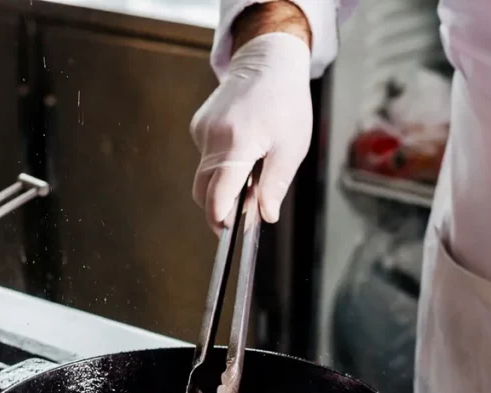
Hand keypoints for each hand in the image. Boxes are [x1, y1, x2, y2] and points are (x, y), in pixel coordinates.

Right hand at [190, 32, 311, 227]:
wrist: (268, 63)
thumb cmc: (285, 102)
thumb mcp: (291, 147)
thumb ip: (275, 185)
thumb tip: (265, 215)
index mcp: (237, 143)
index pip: (217, 194)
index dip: (221, 218)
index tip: (229, 231)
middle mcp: (212, 137)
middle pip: (202, 190)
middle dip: (219, 208)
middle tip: (243, 213)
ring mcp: (202, 130)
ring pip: (204, 174)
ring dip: (222, 185)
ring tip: (251, 176)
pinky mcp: (198, 126)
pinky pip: (205, 158)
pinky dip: (221, 166)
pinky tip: (242, 153)